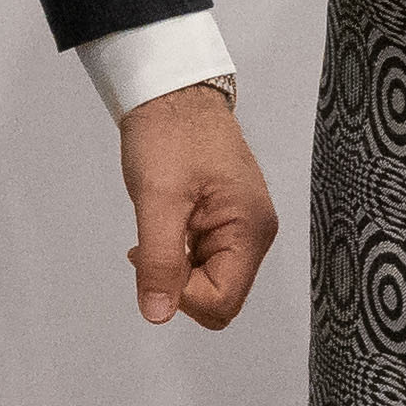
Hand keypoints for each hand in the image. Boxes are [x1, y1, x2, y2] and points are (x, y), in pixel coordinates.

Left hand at [121, 82, 277, 328]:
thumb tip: (158, 314)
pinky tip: (164, 227)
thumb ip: (160, 260)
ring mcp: (243, 226)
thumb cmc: (169, 134)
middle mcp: (256, 232)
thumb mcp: (157, 199)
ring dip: (177, 267)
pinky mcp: (228, 219)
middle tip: (149, 246)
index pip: (223, 301)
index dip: (182, 295)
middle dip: (179, 285)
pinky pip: (207, 259)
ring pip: (211, 280)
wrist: (171, 91)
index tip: (152, 259)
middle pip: (220, 296)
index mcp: (250, 229)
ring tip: (157, 228)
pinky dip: (180, 254)